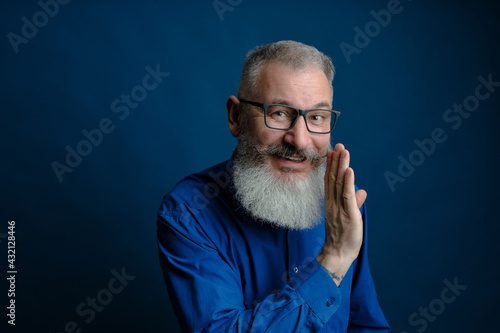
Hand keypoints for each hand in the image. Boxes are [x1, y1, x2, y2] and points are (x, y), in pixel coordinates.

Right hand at [316, 143, 366, 284]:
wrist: (337, 255)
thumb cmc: (343, 238)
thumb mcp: (349, 217)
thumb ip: (354, 202)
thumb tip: (362, 191)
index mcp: (331, 203)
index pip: (330, 181)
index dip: (331, 166)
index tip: (332, 152)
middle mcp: (332, 203)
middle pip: (333, 178)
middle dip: (336, 161)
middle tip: (338, 145)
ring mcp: (339, 208)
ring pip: (339, 184)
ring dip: (341, 166)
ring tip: (343, 151)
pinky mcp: (348, 215)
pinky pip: (347, 196)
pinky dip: (348, 182)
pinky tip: (349, 170)